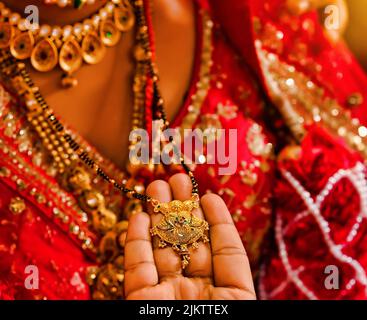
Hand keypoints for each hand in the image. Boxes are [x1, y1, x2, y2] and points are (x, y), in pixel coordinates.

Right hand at [124, 173, 255, 299]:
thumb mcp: (238, 295)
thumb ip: (230, 256)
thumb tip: (215, 209)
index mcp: (226, 292)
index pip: (224, 250)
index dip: (217, 221)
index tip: (207, 196)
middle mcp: (196, 291)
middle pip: (188, 244)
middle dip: (181, 211)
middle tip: (175, 180)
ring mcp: (167, 296)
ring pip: (161, 250)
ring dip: (157, 218)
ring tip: (156, 187)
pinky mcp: (140, 301)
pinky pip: (137, 269)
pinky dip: (136, 243)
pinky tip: (138, 216)